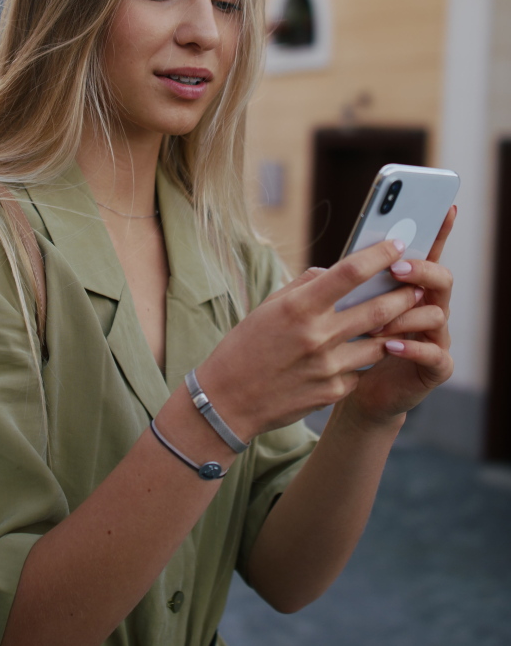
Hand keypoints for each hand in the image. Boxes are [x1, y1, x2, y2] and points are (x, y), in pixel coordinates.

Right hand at [198, 237, 425, 440]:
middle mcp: (317, 336)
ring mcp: (328, 367)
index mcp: (299, 307)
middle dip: (404, 294)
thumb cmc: (246, 346)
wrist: (229, 401)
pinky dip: (363, 359)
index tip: (398, 245)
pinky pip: (360, 370)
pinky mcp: (333, 392)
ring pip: (379, 343)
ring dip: (395, 328)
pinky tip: (361, 352)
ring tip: (404, 316)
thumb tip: (334, 272)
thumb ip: (306, 286)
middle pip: (379, 309)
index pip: (351, 272)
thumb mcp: (269, 306)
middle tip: (417, 285)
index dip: (380, 255)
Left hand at [344, 206, 455, 427]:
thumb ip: (342, 286)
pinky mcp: (435, 368)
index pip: (428, 252)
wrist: (353, 390)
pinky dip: (413, 348)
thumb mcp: (339, 308)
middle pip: (440, 278)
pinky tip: (390, 346)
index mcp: (409, 287)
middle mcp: (428, 307)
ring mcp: (436, 337)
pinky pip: (434, 354)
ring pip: (436, 315)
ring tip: (379, 323)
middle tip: (395, 269)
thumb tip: (328, 265)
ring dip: (407, 314)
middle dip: (420, 269)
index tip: (444, 207)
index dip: (439, 230)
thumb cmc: (344, 343)